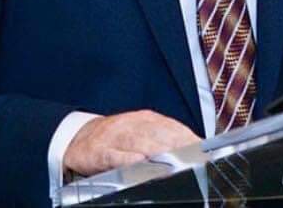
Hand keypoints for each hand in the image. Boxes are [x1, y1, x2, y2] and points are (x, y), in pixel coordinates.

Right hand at [63, 109, 199, 175]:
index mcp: (144, 119)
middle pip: (158, 133)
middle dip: (177, 143)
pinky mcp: (100, 151)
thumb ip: (162, 137)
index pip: (171, 126)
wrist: (78, 138)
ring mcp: (115, 137)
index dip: (187, 136)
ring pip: (139, 142)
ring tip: (174, 160)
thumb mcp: (139, 132)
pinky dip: (128, 159)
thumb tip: (191, 148)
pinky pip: (115, 155)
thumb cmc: (115, 138)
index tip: (203, 147)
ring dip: (158, 150)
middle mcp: (131, 124)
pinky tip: (140, 163)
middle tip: (194, 156)